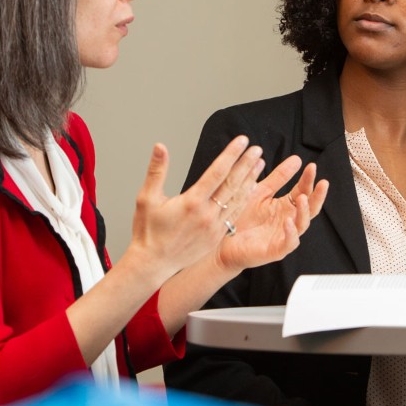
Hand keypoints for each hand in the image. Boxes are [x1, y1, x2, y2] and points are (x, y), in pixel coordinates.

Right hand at [128, 136, 262, 278]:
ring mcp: (214, 227)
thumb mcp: (147, 198)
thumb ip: (156, 170)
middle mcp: (206, 215)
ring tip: (259, 164)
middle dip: (246, 164)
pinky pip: (235, 213)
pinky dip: (244, 199)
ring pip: (237, 199)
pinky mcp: (217, 236)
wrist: (153, 263)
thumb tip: (160, 147)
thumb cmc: (148, 232)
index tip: (241, 141)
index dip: (231, 154)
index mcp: (191, 203)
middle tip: (256, 149)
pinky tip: (250, 189)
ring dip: (249, 180)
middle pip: (232, 184)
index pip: (217, 172)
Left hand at [216, 157, 328, 272]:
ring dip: (305, 212)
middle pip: (310, 208)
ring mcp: (283, 236)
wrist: (221, 241)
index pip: (302, 191)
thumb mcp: (260, 192)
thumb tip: (296, 159)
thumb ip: (278, 177)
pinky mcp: (275, 250)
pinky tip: (289, 221)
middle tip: (322, 182)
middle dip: (317, 195)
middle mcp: (288, 220)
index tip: (312, 166)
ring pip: (302, 225)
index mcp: (285, 206)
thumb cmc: (240, 217)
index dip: (308, 180)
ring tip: (303, 198)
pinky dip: (291, 233)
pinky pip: (288, 243)